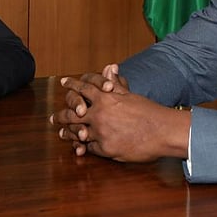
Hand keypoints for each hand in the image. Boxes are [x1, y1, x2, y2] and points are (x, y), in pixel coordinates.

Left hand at [50, 74, 189, 162]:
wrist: (163, 131)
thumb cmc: (150, 112)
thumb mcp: (130, 95)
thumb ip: (116, 83)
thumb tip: (109, 67)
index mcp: (105, 98)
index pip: (83, 88)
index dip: (72, 85)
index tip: (63, 83)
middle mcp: (99, 114)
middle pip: (73, 114)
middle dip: (62, 115)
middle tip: (54, 118)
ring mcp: (101, 132)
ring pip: (78, 132)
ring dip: (68, 133)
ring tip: (62, 133)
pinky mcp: (106, 149)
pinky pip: (90, 148)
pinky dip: (83, 147)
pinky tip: (78, 147)